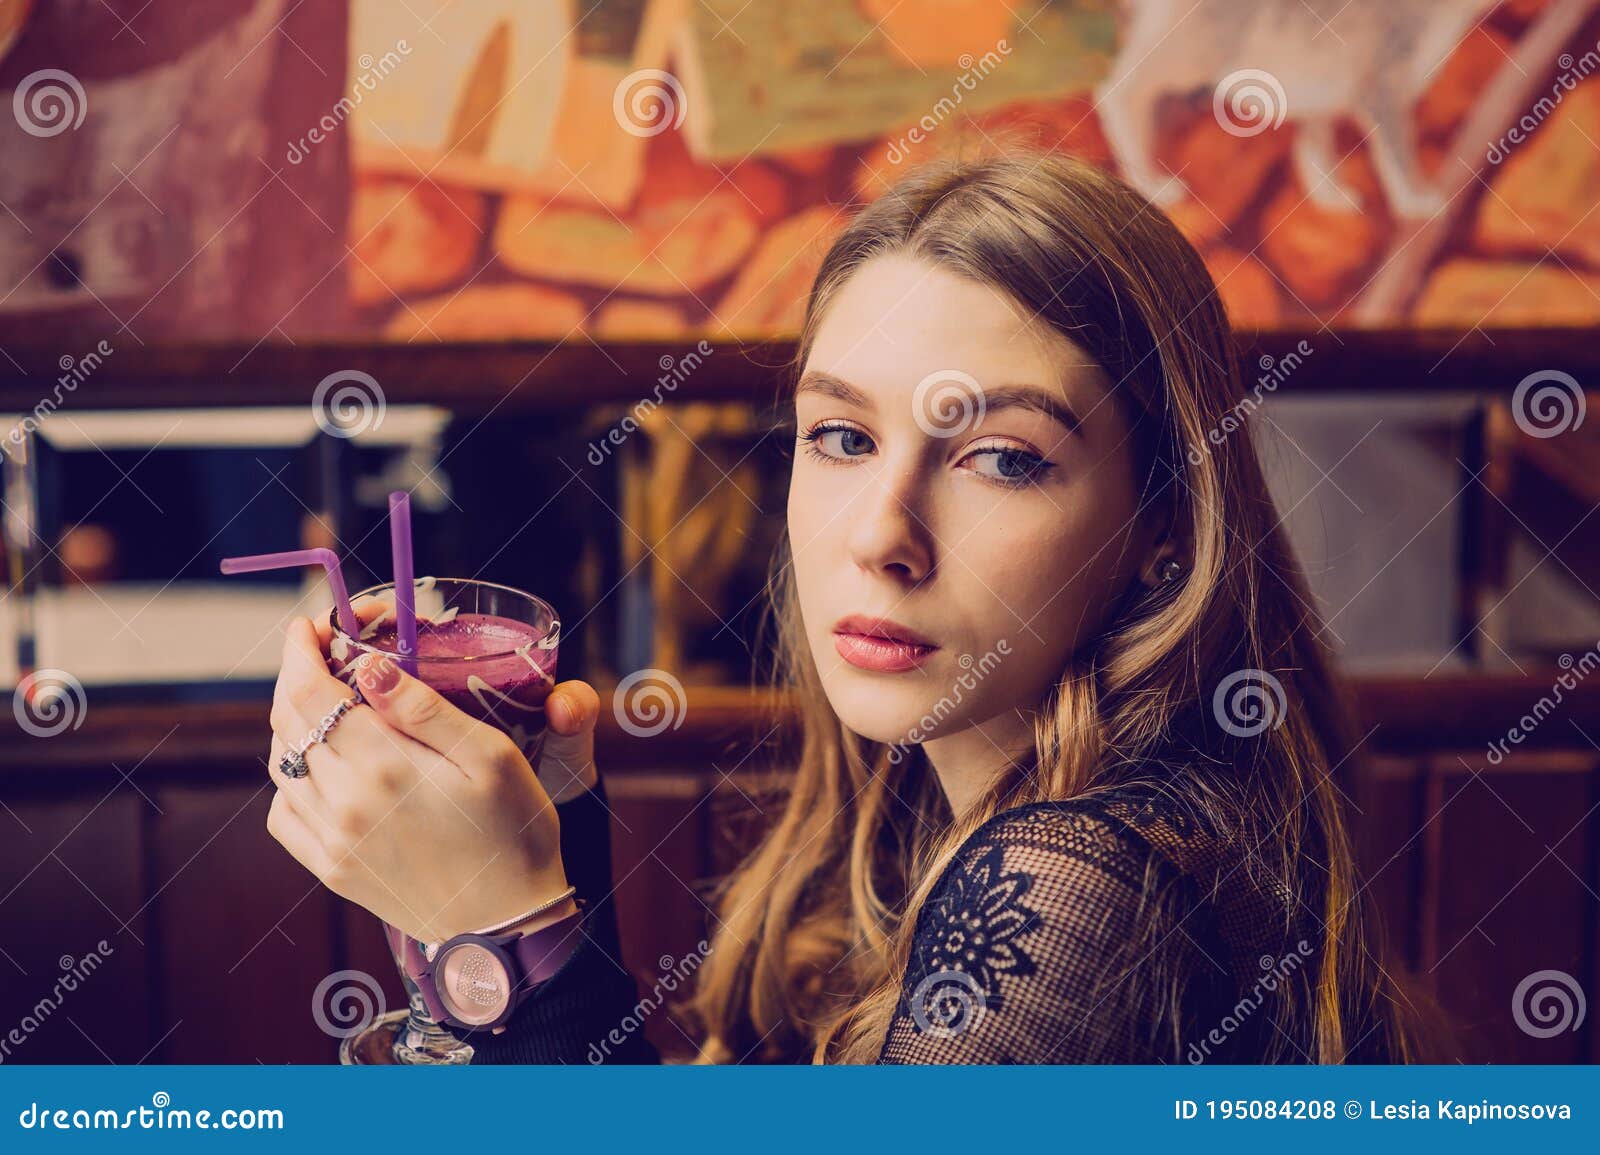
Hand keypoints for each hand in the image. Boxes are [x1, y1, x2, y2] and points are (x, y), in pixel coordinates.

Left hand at [264, 613, 601, 942]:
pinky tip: (325, 767)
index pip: (311, 691)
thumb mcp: (491, 756)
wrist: (506, 927)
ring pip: (281, 763)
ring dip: (294, 723)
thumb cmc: (514, 834)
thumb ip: (425, 710)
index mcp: (383, 768)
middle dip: (300, 674)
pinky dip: (292, 778)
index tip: (314, 623)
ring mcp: (331, 840)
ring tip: (330, 703)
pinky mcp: (330, 869)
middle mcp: (343, 804)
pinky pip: (284, 812)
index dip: (304, 649)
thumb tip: (372, 667)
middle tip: (327, 651)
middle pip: (288, 721)